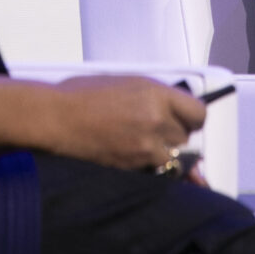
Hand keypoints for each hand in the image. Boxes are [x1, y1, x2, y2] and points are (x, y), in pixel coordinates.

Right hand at [39, 74, 205, 170]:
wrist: (56, 118)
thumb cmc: (81, 95)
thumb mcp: (123, 82)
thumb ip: (152, 96)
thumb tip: (169, 107)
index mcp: (155, 94)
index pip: (198, 113)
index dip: (192, 118)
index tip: (185, 119)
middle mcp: (156, 120)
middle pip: (186, 138)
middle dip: (175, 136)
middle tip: (156, 131)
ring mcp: (145, 147)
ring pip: (173, 159)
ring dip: (163, 154)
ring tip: (141, 144)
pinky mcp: (132, 168)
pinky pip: (155, 171)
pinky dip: (149, 167)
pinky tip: (133, 156)